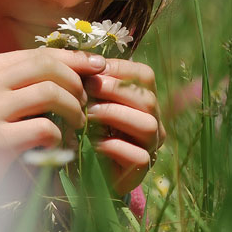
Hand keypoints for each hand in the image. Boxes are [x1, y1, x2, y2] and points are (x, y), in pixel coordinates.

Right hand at [0, 48, 105, 200]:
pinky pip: (44, 128)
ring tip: (76, 122)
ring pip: (50, 93)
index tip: (98, 65)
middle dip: (75, 82)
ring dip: (73, 108)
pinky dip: (58, 136)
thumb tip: (84, 63)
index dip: (73, 58)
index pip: (38, 53)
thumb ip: (29, 78)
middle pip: (46, 67)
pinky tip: (53, 144)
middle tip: (84, 101)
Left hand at [83, 59, 165, 195]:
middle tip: (88, 90)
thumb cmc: (83, 129)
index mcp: (142, 98)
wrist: (79, 171)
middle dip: (116, 90)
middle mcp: (153, 120)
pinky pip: (139, 155)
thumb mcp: (86, 100)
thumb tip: (88, 60)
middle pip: (148, 98)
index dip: (120, 69)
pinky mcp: (141, 170)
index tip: (93, 71)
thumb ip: (90, 80)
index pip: (144, 75)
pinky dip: (115, 147)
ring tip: (89, 115)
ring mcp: (150, 146)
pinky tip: (94, 143)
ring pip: (148, 124)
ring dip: (116, 115)